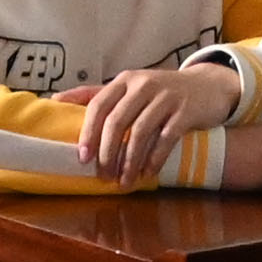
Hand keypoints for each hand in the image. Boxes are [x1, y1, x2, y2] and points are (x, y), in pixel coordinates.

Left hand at [71, 62, 237, 179]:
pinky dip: (154, 159)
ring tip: (124, 181)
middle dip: (108, 152)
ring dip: (130, 161)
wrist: (207, 86)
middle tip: (103, 176)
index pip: (98, 105)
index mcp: (124, 80)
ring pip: (141, 132)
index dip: (88, 133)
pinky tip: (147, 173)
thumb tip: (55, 100)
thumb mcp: (130, 87)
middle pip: (117, 121)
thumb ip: (96, 94)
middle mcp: (143, 84)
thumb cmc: (161, 91)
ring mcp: (166, 96)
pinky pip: (166, 138)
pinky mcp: (186, 110)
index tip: (82, 158)